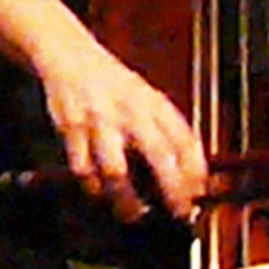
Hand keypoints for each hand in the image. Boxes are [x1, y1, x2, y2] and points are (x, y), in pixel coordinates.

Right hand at [36, 34, 208, 222]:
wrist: (69, 55)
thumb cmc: (113, 84)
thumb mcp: (147, 98)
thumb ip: (167, 130)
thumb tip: (192, 173)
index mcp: (154, 103)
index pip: (185, 140)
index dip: (196, 171)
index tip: (199, 193)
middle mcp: (131, 110)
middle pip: (158, 156)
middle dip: (171, 189)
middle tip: (177, 211)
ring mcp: (101, 119)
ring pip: (116, 170)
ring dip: (126, 198)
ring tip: (132, 213)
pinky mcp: (72, 127)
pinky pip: (84, 167)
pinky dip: (92, 185)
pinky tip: (98, 190)